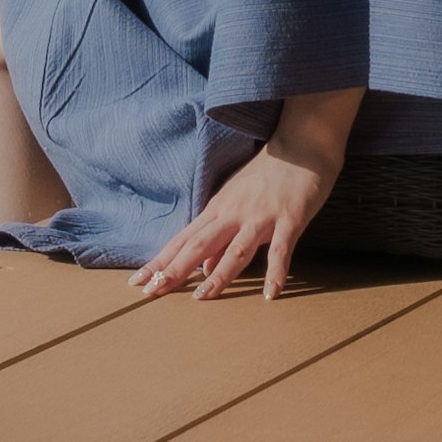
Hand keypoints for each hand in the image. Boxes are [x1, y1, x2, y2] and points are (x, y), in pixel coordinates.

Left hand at [140, 89, 361, 301]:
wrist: (302, 144)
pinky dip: (275, 272)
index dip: (161, 261)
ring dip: (219, 275)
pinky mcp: (290, 218)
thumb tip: (206, 267)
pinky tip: (270, 294)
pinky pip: (281, 249)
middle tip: (153, 292)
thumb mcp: (236, 200)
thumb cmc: (268, 174)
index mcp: (218, 209)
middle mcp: (234, 213)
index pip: (183, 240)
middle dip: (175, 269)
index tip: (139, 282)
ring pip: (236, 249)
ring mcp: (261, 216)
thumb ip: (220, 234)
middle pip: (199, 244)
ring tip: (202, 297)